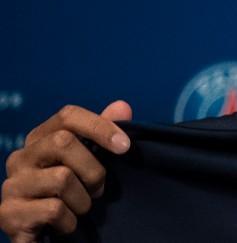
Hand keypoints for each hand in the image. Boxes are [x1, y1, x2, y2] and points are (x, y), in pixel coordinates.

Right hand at [0, 101, 132, 242]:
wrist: (42, 235)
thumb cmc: (70, 194)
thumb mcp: (89, 163)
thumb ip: (103, 135)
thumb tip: (122, 106)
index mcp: (39, 140)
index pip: (68, 116)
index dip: (100, 126)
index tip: (125, 146)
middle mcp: (20, 158)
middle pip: (64, 142)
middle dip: (93, 169)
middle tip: (98, 189)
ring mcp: (11, 185)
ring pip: (61, 178)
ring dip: (83, 200)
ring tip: (79, 208)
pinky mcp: (8, 213)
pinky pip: (53, 209)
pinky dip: (70, 221)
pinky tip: (64, 224)